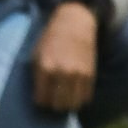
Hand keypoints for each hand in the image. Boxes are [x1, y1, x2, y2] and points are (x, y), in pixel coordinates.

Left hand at [31, 0, 97, 114]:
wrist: (75, 21)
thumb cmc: (51, 39)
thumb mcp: (36, 54)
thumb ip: (36, 77)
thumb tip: (38, 99)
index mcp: (45, 67)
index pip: (41, 100)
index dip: (40, 100)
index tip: (41, 95)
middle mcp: (62, 72)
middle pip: (57, 105)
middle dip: (53, 105)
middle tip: (53, 97)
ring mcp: (78, 73)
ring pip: (72, 104)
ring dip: (67, 104)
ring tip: (64, 96)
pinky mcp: (90, 73)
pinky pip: (85, 97)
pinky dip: (79, 98)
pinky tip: (74, 90)